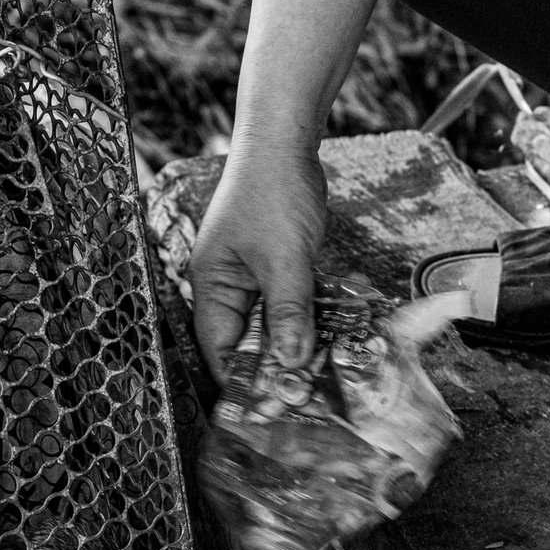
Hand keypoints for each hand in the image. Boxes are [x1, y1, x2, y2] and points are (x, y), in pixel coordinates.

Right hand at [190, 136, 327, 382]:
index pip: (221, 350)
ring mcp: (252, 275)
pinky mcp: (277, 264)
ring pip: (275, 323)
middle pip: (249, 342)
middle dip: (278, 366)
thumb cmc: (273, 194)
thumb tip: (290, 365)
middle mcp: (227, 286)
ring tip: (328, 370)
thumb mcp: (284, 260)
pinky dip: (311, 316)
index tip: (276, 409)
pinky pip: (291, 302)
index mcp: (212, 287)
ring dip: (300, 341)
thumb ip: (289, 313)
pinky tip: (336, 332)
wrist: (285, 141)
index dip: (246, 382)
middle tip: (312, 396)